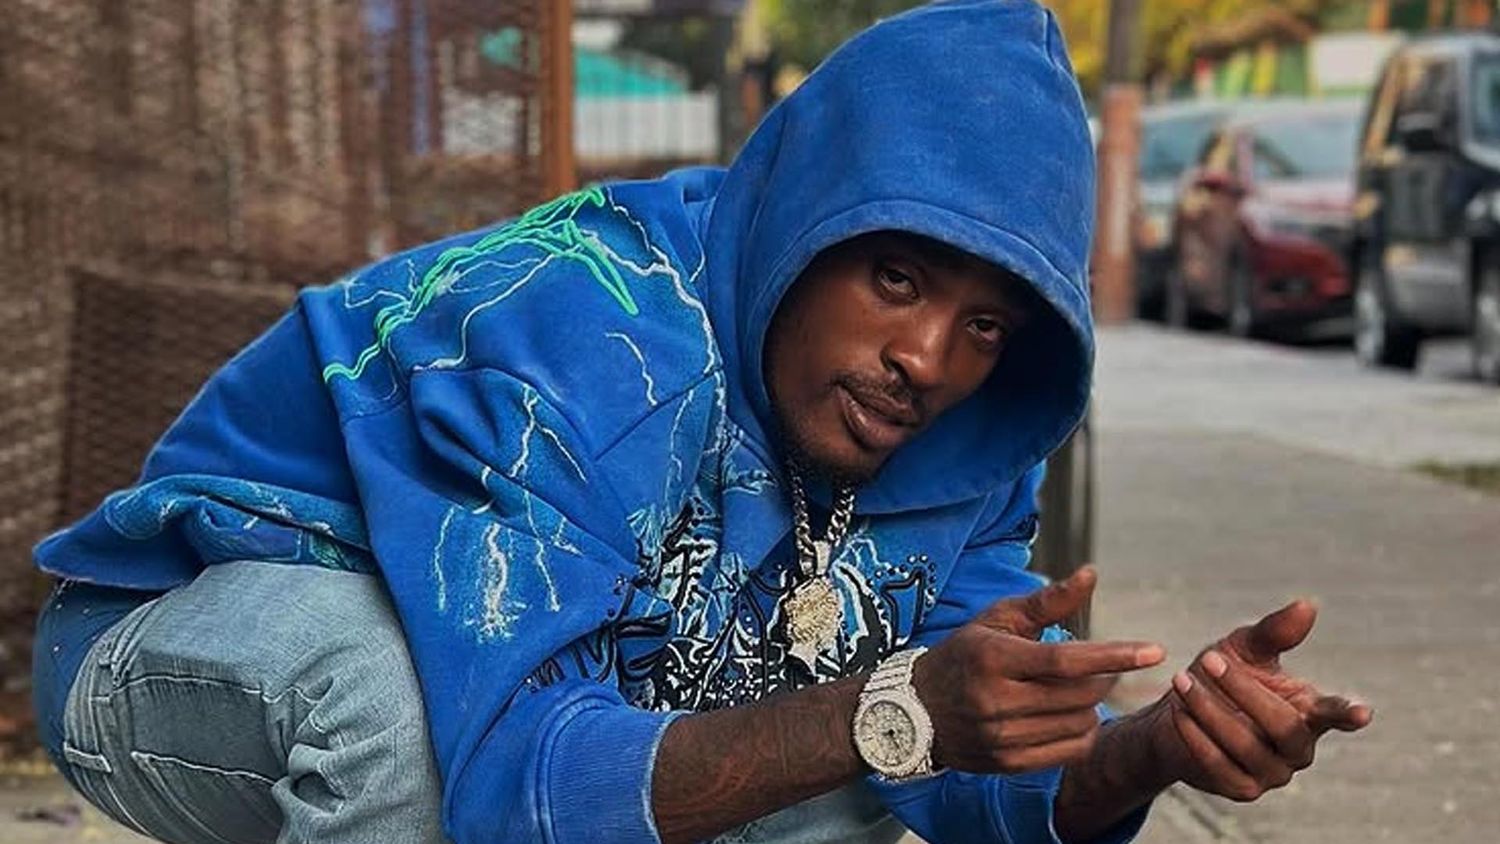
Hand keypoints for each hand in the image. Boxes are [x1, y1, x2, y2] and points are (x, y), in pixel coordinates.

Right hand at [913, 567, 1165, 774]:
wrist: (917, 708)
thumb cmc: (967, 653)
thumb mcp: (1000, 619)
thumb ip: (1049, 600)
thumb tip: (1091, 574)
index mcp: (994, 658)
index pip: (1066, 660)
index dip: (1114, 655)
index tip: (1154, 651)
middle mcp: (996, 700)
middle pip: (1081, 694)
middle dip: (1104, 677)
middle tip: (1102, 665)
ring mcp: (1001, 736)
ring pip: (1080, 723)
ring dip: (1094, 704)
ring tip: (1079, 689)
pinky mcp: (1008, 763)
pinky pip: (1070, 750)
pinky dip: (1084, 731)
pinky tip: (1072, 715)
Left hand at [1157, 601, 1373, 801]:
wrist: (1175, 713)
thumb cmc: (1219, 676)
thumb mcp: (1244, 648)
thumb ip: (1274, 632)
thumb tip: (1307, 605)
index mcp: (1309, 712)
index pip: (1334, 714)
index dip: (1347, 714)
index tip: (1363, 713)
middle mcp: (1298, 747)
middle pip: (1283, 725)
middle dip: (1243, 690)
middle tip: (1209, 659)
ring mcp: (1272, 773)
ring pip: (1247, 746)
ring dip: (1210, 710)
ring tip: (1182, 679)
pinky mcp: (1242, 789)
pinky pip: (1220, 765)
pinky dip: (1197, 736)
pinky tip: (1178, 712)